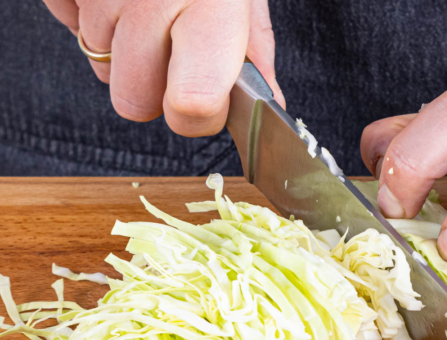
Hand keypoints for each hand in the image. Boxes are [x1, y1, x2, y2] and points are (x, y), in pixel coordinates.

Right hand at [42, 0, 284, 135]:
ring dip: (125, 50)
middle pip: (133, 102)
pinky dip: (92, 19)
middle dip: (154, 90)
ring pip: (101, 67)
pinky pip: (71, 27)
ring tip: (149, 6)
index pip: (190, 104)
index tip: (207, 103)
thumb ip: (256, 49)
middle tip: (174, 52)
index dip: (198, 116)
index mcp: (210, 7)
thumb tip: (269, 102)